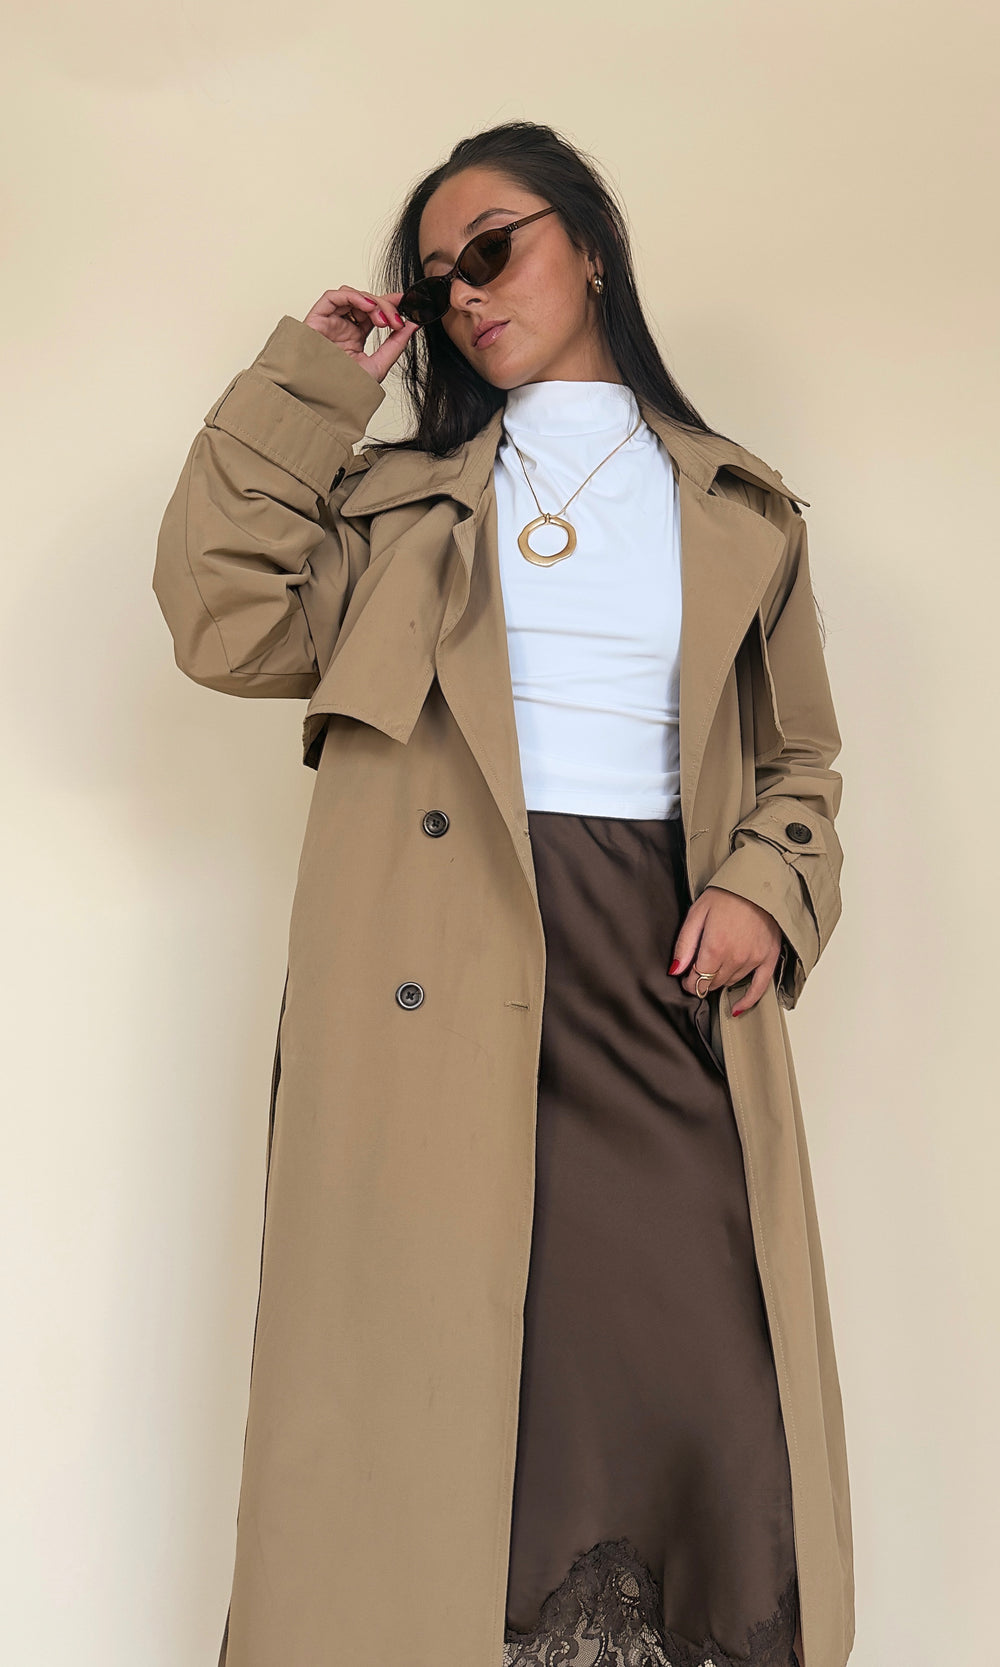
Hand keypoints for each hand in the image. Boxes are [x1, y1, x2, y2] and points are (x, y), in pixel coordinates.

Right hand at [302, 286, 419, 382]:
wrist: (325, 399)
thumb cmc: (344, 389)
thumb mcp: (379, 365)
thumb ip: (396, 344)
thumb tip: (413, 325)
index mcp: (355, 338)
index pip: (373, 313)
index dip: (389, 303)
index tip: (405, 302)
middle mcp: (342, 328)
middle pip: (365, 302)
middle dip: (385, 307)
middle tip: (396, 321)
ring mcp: (330, 322)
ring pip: (352, 296)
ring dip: (372, 302)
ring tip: (382, 320)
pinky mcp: (317, 319)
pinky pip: (333, 297)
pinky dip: (354, 296)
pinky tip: (368, 307)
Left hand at [669, 887, 782, 1015]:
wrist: (757, 884)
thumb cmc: (726, 895)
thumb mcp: (696, 914)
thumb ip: (684, 945)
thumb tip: (675, 970)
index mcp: (715, 947)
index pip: (696, 980)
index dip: (688, 982)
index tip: (686, 977)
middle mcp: (735, 957)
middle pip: (712, 984)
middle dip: (702, 980)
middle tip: (699, 970)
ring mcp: (754, 959)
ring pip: (730, 983)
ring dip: (720, 980)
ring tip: (716, 967)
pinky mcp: (769, 958)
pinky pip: (759, 988)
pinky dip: (747, 1000)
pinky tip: (736, 1007)